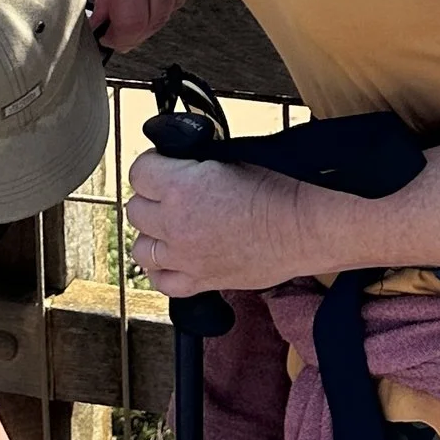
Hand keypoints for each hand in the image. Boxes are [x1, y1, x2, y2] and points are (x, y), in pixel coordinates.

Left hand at [125, 148, 319, 297]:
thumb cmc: (278, 189)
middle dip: (152, 198)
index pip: (139, 172)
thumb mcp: (232, 157)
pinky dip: (164, 271)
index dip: (153, 165)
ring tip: (175, 226)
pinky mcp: (200, 282)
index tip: (165, 164)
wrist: (303, 227)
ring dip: (154, 235)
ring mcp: (185, 258)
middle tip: (173, 193)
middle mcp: (175, 225)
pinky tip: (178, 257)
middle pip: (135, 210)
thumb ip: (198, 161)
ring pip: (141, 249)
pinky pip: (162, 282)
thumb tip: (184, 160)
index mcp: (180, 187)